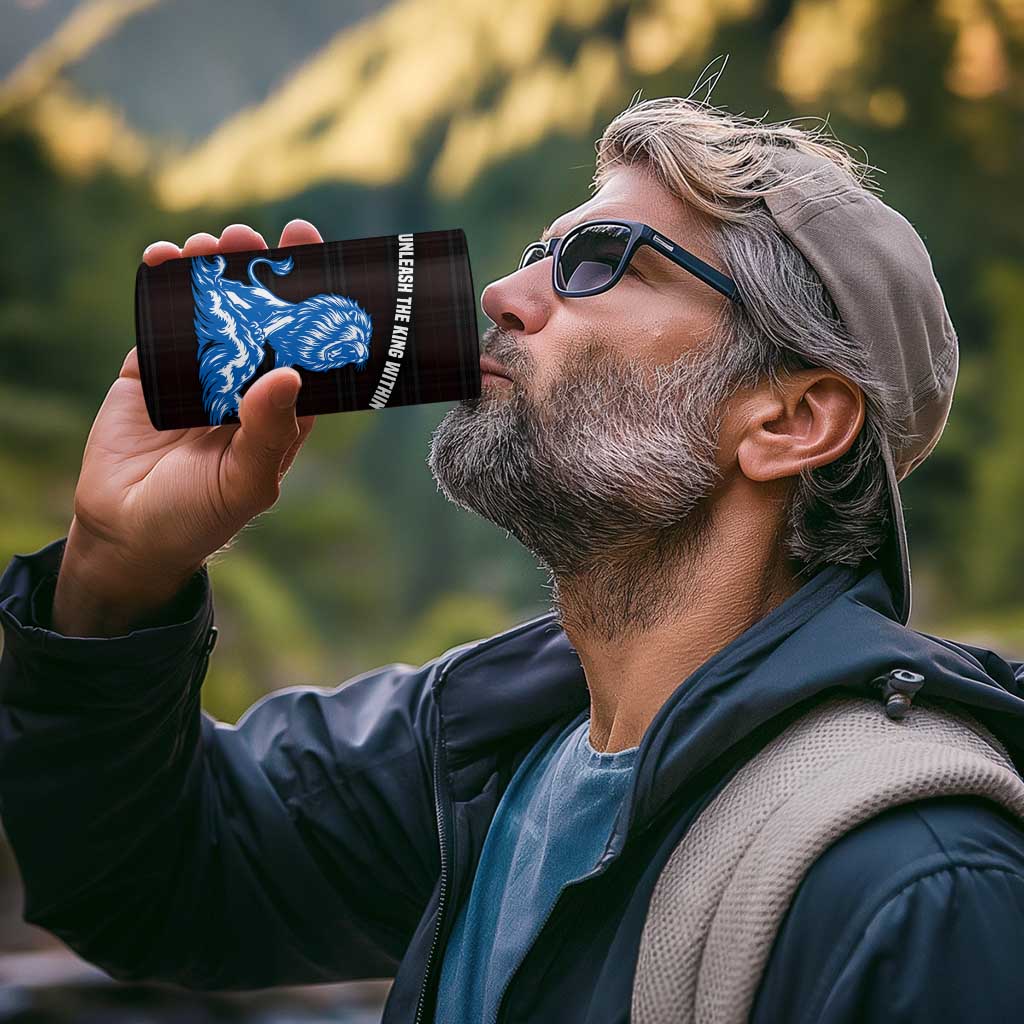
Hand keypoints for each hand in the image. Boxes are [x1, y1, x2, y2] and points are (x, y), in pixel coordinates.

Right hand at [52, 220, 321, 634]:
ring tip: (211, 243)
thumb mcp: (246, 481)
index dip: (310, 300)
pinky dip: (162, 286)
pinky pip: (160, 320)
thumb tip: (288, 374)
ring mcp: (199, 372)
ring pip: (211, 309)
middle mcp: (245, 383)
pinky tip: (164, 258)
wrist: (127, 534)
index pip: (304, 345)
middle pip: (259, 316)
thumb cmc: (200, 516)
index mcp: (281, 408)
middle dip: (258, 272)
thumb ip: (269, 431)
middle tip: (255, 236)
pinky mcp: (152, 369)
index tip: (312, 254)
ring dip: (212, 271)